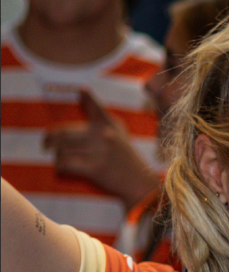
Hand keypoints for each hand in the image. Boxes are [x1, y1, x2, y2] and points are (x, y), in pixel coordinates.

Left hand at [44, 90, 159, 207]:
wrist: (138, 181)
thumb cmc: (124, 156)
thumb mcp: (117, 133)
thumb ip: (99, 115)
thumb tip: (81, 91)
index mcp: (108, 126)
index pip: (96, 107)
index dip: (88, 97)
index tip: (82, 90)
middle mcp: (104, 136)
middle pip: (63, 134)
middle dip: (49, 140)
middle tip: (46, 144)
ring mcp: (99, 152)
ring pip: (62, 151)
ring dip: (58, 156)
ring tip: (62, 160)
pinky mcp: (95, 169)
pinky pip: (66, 165)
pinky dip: (60, 167)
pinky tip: (64, 168)